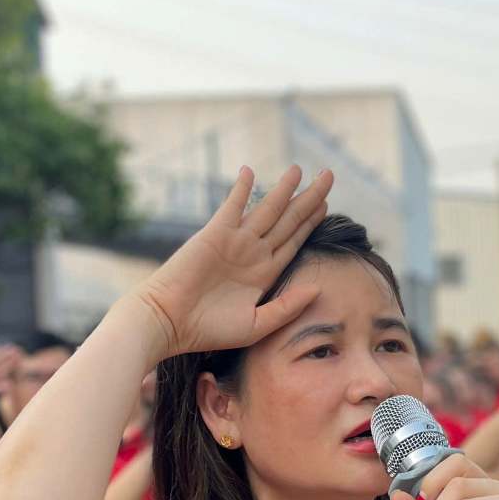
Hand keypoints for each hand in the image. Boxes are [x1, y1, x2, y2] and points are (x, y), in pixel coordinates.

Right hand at [134, 165, 334, 359]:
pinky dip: (241, 189)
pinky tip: (250, 171)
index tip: (327, 204)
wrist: (169, 322)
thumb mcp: (257, 324)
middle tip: (329, 176)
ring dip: (284, 188)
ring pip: (267, 209)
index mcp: (264, 273)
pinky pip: (232, 206)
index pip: (294, 240)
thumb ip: (287, 307)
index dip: (311, 222)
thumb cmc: (209, 330)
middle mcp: (252, 253)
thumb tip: (317, 288)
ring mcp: (234, 241)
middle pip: (288, 220)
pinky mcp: (214, 234)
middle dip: (309, 198)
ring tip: (300, 169)